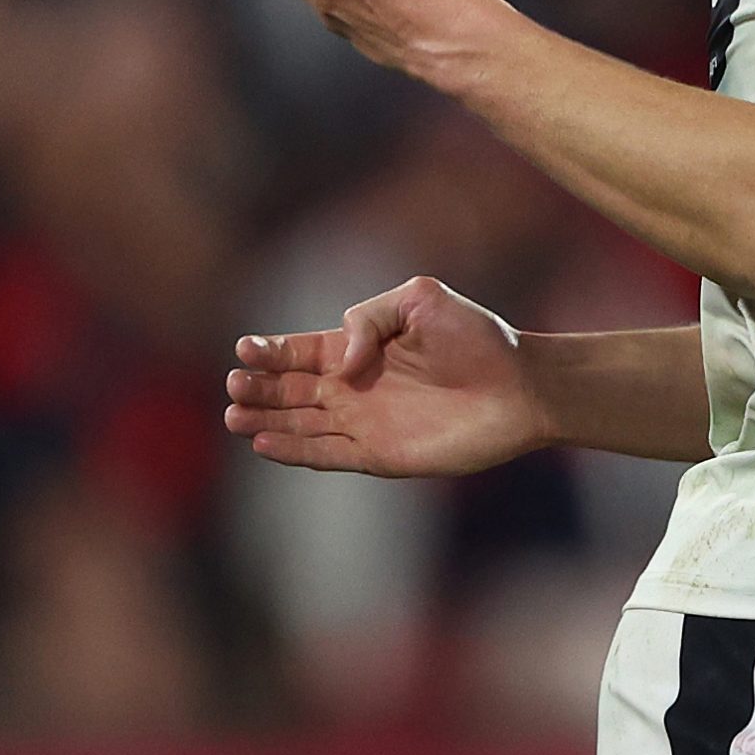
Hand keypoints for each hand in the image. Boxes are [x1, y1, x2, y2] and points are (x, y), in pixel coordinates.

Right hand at [223, 276, 549, 477]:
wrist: (519, 386)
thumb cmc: (477, 339)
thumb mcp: (422, 300)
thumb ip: (371, 316)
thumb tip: (340, 360)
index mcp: (360, 348)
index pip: (300, 351)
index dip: (270, 351)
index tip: (245, 349)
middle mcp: (355, 386)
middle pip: (290, 389)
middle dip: (258, 387)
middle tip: (234, 385)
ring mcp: (364, 422)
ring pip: (299, 424)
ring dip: (265, 421)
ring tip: (234, 416)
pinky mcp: (378, 454)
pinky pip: (326, 454)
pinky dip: (294, 450)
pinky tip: (264, 443)